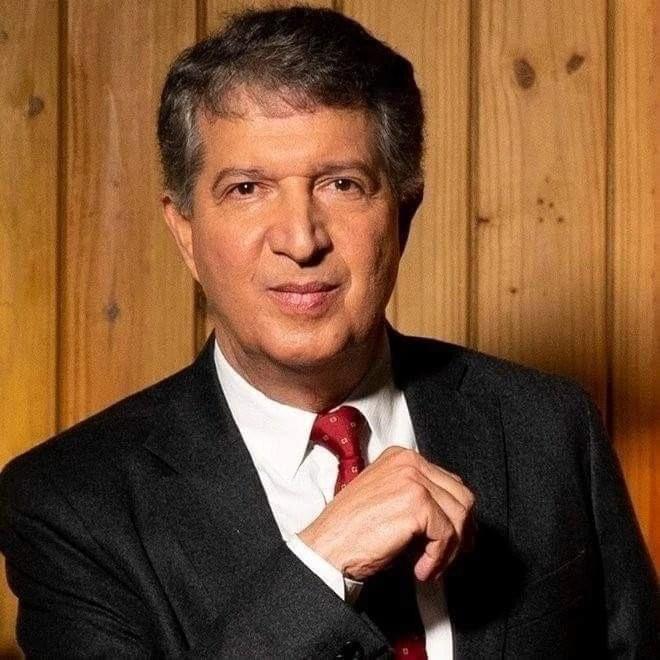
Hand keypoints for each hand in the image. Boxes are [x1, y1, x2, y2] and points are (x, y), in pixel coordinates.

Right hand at [298, 447, 474, 581]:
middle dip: (461, 532)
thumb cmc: (352, 529)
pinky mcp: (417, 503)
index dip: (454, 516)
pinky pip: (447, 534)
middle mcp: (409, 462)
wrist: (328, 545)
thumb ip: (417, 496)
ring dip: (450, 549)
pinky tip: (421, 569)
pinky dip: (439, 558)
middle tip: (447, 556)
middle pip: (461, 496)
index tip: (453, 540)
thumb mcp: (388, 498)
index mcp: (402, 456)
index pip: (449, 482)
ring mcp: (414, 480)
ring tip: (430, 565)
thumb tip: (454, 518)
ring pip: (460, 515)